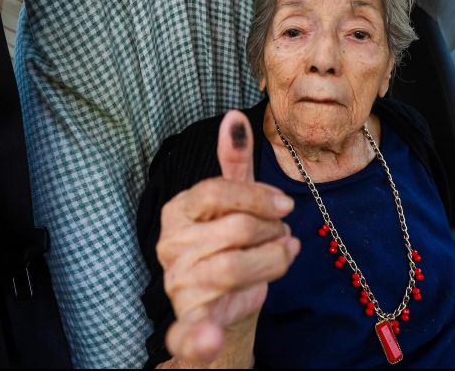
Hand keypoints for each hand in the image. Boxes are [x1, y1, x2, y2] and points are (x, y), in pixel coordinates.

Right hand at [156, 111, 300, 366]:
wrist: (226, 308)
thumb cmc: (231, 249)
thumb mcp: (235, 204)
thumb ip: (234, 164)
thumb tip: (236, 117)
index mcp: (177, 211)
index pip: (218, 191)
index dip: (258, 197)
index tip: (284, 206)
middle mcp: (170, 245)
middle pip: (236, 229)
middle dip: (271, 234)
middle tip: (281, 240)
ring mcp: (178, 283)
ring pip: (237, 267)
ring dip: (272, 264)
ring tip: (279, 261)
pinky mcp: (191, 320)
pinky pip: (190, 330)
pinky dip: (199, 338)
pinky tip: (210, 338)